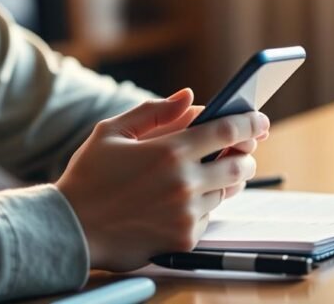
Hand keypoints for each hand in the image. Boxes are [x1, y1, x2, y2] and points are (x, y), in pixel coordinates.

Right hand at [55, 88, 269, 270]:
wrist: (73, 229)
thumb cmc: (89, 176)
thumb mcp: (111, 132)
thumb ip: (153, 111)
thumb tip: (188, 97)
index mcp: (168, 151)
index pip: (228, 131)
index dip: (251, 122)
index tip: (260, 119)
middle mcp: (184, 183)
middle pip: (240, 165)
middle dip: (243, 155)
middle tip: (234, 152)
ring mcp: (187, 213)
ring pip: (226, 192)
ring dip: (222, 181)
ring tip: (202, 175)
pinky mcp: (185, 238)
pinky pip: (209, 216)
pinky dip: (202, 206)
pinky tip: (178, 202)